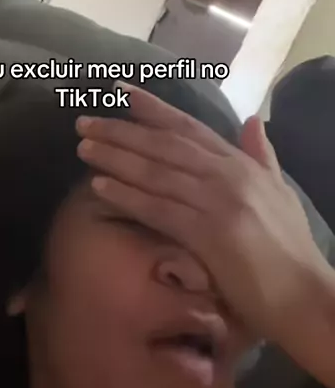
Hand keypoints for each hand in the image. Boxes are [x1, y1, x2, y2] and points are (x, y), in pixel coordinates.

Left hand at [76, 84, 334, 387]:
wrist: (305, 295)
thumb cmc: (290, 249)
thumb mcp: (280, 192)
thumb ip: (262, 155)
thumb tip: (251, 119)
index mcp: (241, 163)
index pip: (189, 127)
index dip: (152, 108)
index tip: (120, 91)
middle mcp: (227, 174)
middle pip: (164, 144)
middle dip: (121, 130)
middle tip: (83, 122)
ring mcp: (219, 201)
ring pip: (157, 172)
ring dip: (116, 157)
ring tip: (83, 147)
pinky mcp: (210, 232)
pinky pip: (159, 208)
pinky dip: (127, 195)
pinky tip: (99, 186)